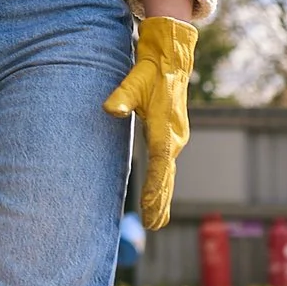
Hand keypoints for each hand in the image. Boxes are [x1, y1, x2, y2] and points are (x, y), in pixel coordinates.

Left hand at [105, 14, 196, 229]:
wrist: (171, 60)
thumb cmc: (151, 71)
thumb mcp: (134, 82)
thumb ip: (121, 97)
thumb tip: (110, 110)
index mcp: (165, 129)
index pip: (160, 164)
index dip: (155, 188)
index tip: (149, 208)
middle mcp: (175, 138)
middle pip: (166, 176)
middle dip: (160, 202)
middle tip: (153, 225)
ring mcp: (176, 139)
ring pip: (168, 174)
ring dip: (163, 197)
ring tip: (156, 222)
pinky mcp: (172, 137)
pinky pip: (167, 166)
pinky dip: (163, 185)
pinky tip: (158, 199)